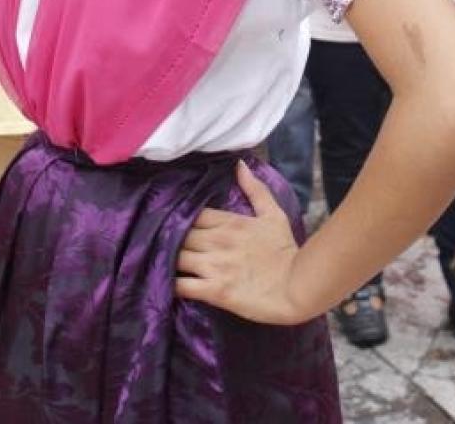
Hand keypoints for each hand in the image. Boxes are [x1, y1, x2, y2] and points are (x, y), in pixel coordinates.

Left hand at [175, 161, 304, 324]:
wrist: (297, 285)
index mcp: (228, 221)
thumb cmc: (285, 249)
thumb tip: (239, 164)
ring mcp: (214, 265)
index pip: (192, 213)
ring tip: (157, 262)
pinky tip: (164, 284)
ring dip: (165, 258)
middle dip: (168, 238)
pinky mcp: (214, 291)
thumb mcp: (273, 214)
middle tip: (159, 243)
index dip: (179, 217)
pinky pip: (181, 286)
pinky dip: (170, 284)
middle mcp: (216, 240)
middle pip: (178, 234)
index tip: (171, 222)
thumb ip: (254, 189)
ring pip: (175, 257)